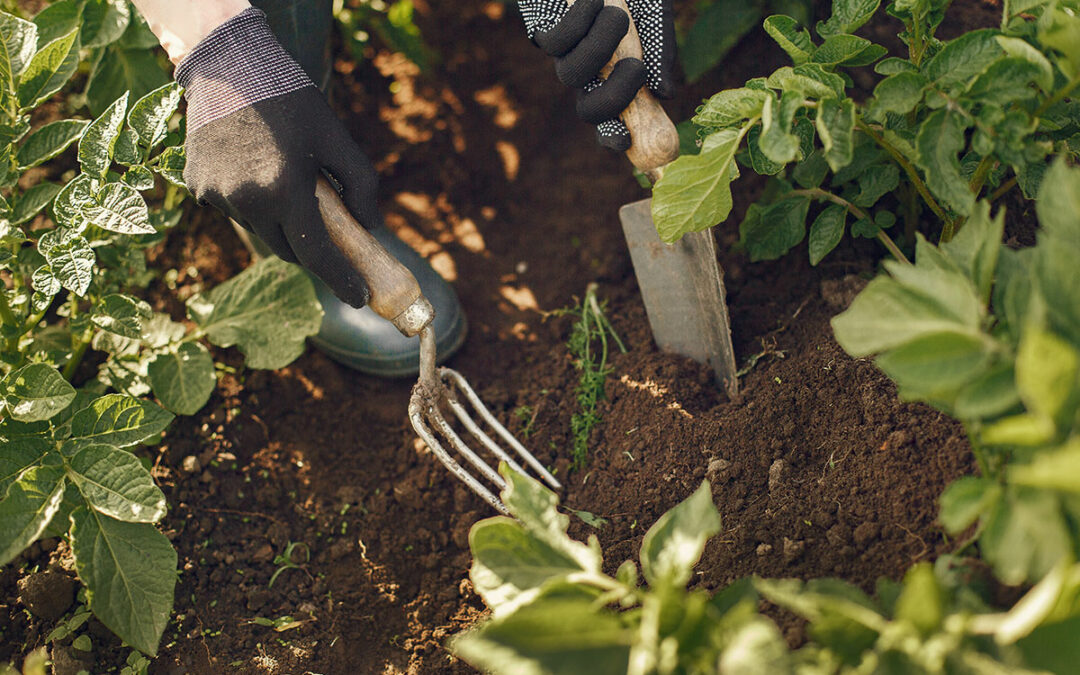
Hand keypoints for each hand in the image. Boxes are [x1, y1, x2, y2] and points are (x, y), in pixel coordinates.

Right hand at [177, 8, 378, 307]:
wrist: (228, 65)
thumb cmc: (290, 100)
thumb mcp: (336, 138)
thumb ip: (360, 185)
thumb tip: (371, 225)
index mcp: (284, 190)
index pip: (316, 255)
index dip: (341, 280)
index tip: (359, 297)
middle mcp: (246, 200)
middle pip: (288, 250)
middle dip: (312, 251)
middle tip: (331, 240)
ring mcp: (216, 196)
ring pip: (260, 230)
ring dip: (279, 223)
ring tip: (287, 184)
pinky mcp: (196, 187)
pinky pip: (233, 211)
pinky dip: (251, 204)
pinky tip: (255, 171)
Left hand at [519, 0, 675, 150]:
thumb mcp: (655, 14)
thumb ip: (661, 52)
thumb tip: (665, 93)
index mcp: (616, 75)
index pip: (613, 119)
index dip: (614, 136)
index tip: (626, 142)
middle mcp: (589, 71)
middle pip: (589, 110)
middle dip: (613, 99)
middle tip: (637, 68)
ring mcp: (565, 53)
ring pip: (574, 75)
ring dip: (600, 48)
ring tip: (618, 14)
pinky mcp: (541, 30)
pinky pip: (557, 43)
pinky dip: (580, 22)